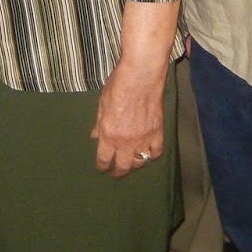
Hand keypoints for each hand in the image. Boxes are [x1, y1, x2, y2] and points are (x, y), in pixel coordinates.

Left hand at [92, 55, 167, 177]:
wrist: (140, 78)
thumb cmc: (117, 86)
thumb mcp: (102, 104)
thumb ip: (98, 123)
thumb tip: (94, 136)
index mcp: (108, 135)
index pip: (104, 159)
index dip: (102, 166)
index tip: (102, 168)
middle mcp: (126, 142)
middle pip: (123, 166)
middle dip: (118, 173)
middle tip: (116, 174)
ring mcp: (143, 140)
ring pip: (140, 163)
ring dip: (134, 165)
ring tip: (131, 164)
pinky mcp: (157, 134)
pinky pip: (155, 152)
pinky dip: (151, 155)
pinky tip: (148, 153)